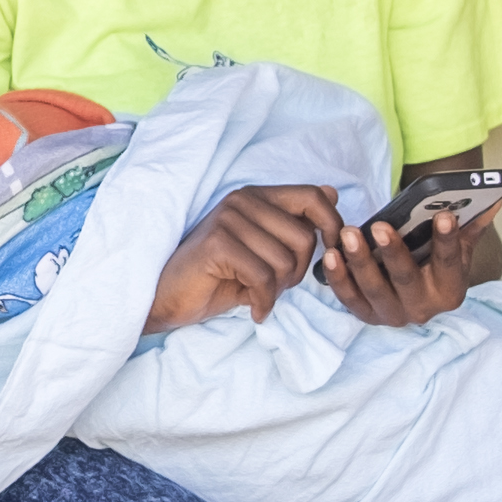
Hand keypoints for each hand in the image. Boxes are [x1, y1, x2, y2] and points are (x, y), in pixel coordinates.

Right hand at [145, 186, 332, 332]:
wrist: (168, 297)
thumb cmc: (217, 276)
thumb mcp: (263, 249)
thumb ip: (294, 223)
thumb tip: (333, 193)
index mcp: (257, 197)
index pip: (313, 197)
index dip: (332, 226)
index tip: (331, 253)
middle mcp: (243, 200)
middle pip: (304, 238)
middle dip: (298, 273)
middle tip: (275, 288)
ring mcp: (228, 219)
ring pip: (285, 262)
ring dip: (278, 290)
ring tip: (259, 295)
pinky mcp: (217, 244)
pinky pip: (263, 277)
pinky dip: (263, 300)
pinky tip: (254, 308)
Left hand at [316, 201, 500, 327]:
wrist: (417, 293)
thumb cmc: (435, 264)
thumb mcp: (457, 248)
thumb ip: (473, 223)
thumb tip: (494, 199)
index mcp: (450, 291)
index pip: (450, 263)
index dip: (448, 240)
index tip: (444, 215)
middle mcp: (423, 308)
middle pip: (407, 279)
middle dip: (393, 253)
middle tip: (380, 226)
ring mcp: (393, 314)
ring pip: (374, 289)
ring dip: (359, 262)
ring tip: (349, 234)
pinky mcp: (367, 315)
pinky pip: (349, 298)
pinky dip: (338, 278)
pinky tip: (330, 255)